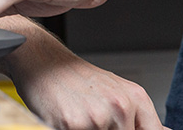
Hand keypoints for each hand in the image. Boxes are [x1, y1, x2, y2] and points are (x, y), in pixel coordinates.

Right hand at [11, 44, 166, 129]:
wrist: (42, 60)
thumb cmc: (77, 78)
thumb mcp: (117, 92)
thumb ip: (141, 117)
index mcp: (135, 99)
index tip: (124, 128)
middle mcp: (120, 107)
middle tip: (94, 120)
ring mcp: (96, 118)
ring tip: (80, 120)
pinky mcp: (72, 125)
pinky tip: (66, 120)